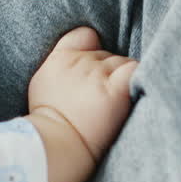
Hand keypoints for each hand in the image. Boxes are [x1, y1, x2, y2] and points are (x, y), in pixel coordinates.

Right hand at [28, 26, 136, 159]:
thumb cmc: (49, 124)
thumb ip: (60, 65)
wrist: (56, 146)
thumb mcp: (42, 85)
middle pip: (109, 55)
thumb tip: (77, 60)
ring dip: (124, 80)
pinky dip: (138, 79)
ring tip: (114, 105)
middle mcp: (80, 61)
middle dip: (110, 73)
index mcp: (60, 59)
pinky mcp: (116, 89)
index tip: (94, 68)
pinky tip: (132, 95)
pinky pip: (136, 70)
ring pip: (124, 63)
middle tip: (102, 100)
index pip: (85, 35)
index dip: (94, 48)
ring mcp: (99, 74)